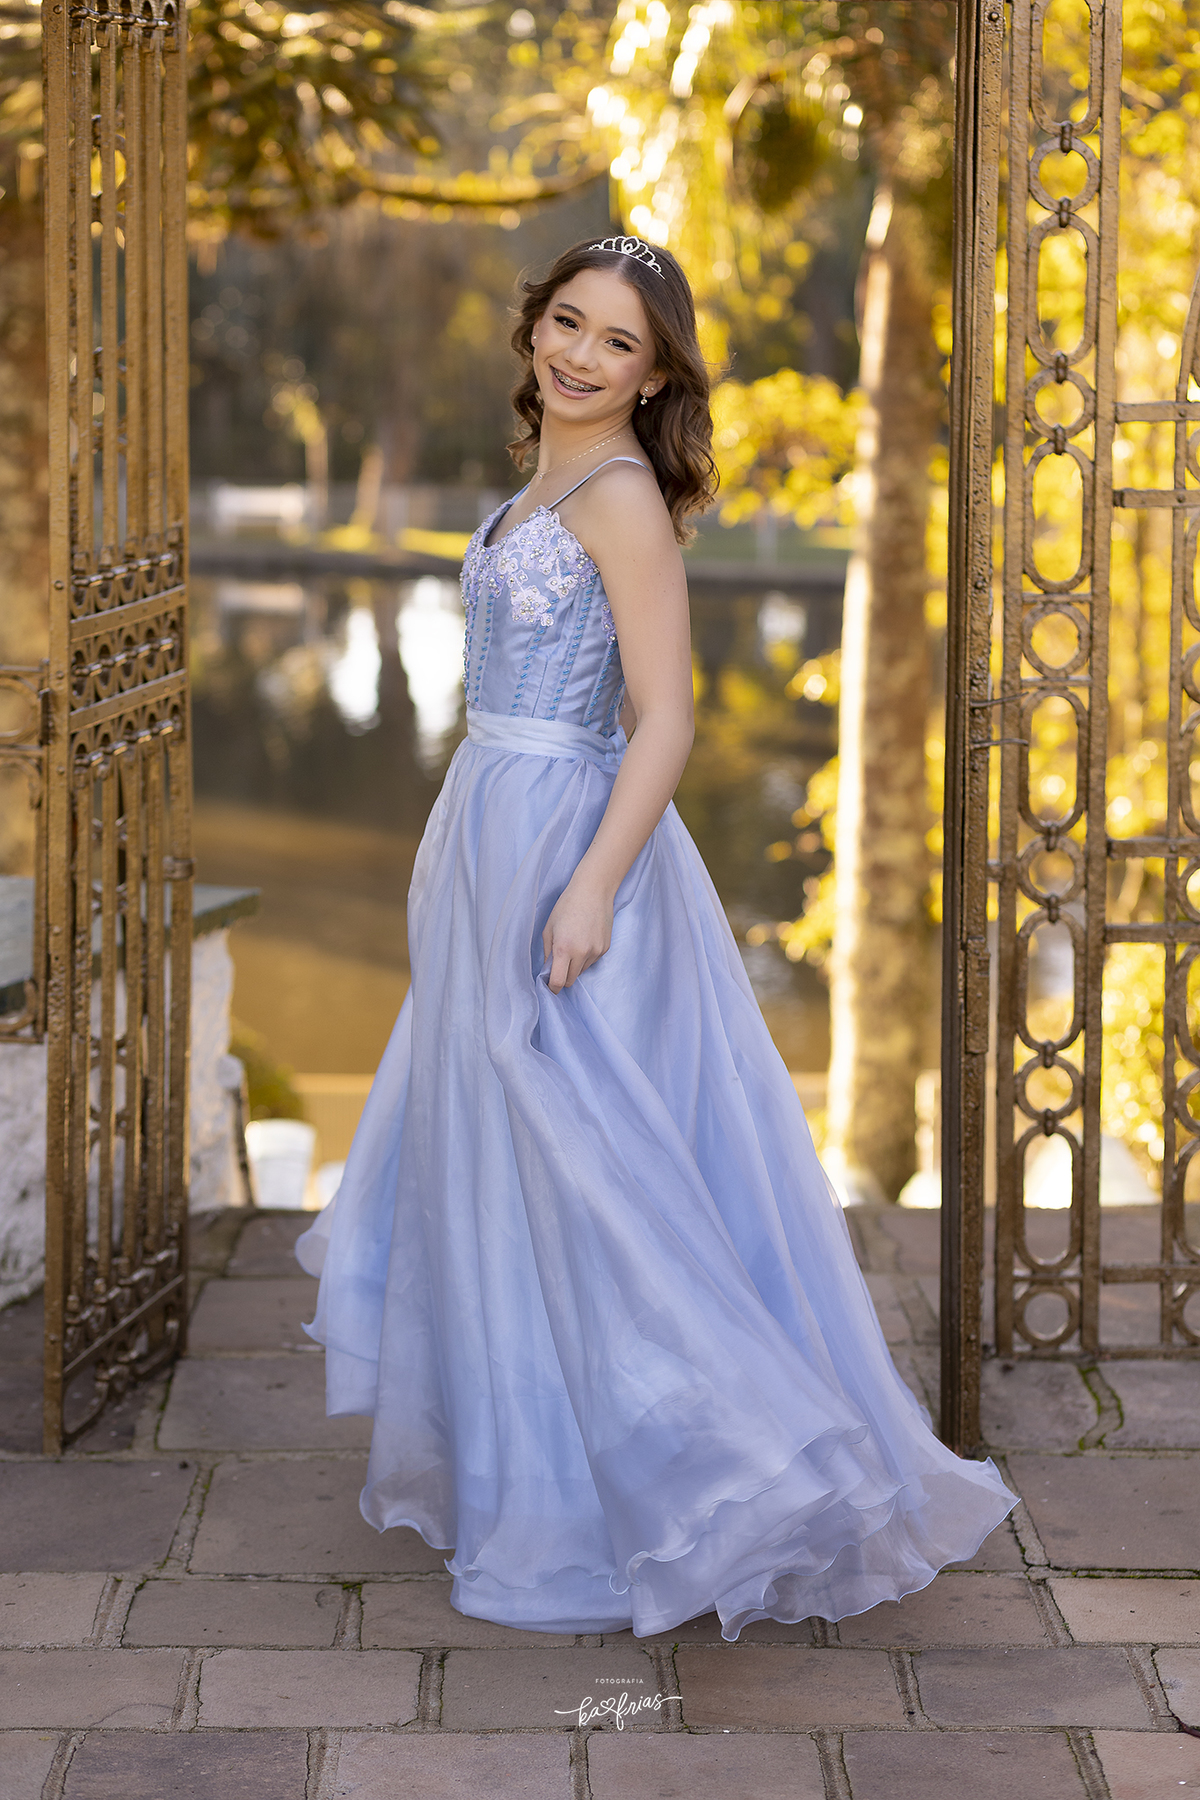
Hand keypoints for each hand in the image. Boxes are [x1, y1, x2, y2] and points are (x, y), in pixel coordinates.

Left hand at [541, 877, 612, 993]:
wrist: (593, 891)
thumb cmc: (567, 906)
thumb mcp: (549, 928)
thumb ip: (547, 952)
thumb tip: (549, 969)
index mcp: (564, 948)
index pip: (558, 981)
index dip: (553, 988)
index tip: (550, 987)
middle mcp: (582, 953)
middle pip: (570, 980)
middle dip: (562, 977)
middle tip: (558, 965)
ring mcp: (596, 952)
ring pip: (581, 971)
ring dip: (574, 966)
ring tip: (572, 946)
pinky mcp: (605, 948)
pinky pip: (592, 962)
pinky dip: (585, 958)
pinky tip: (583, 940)